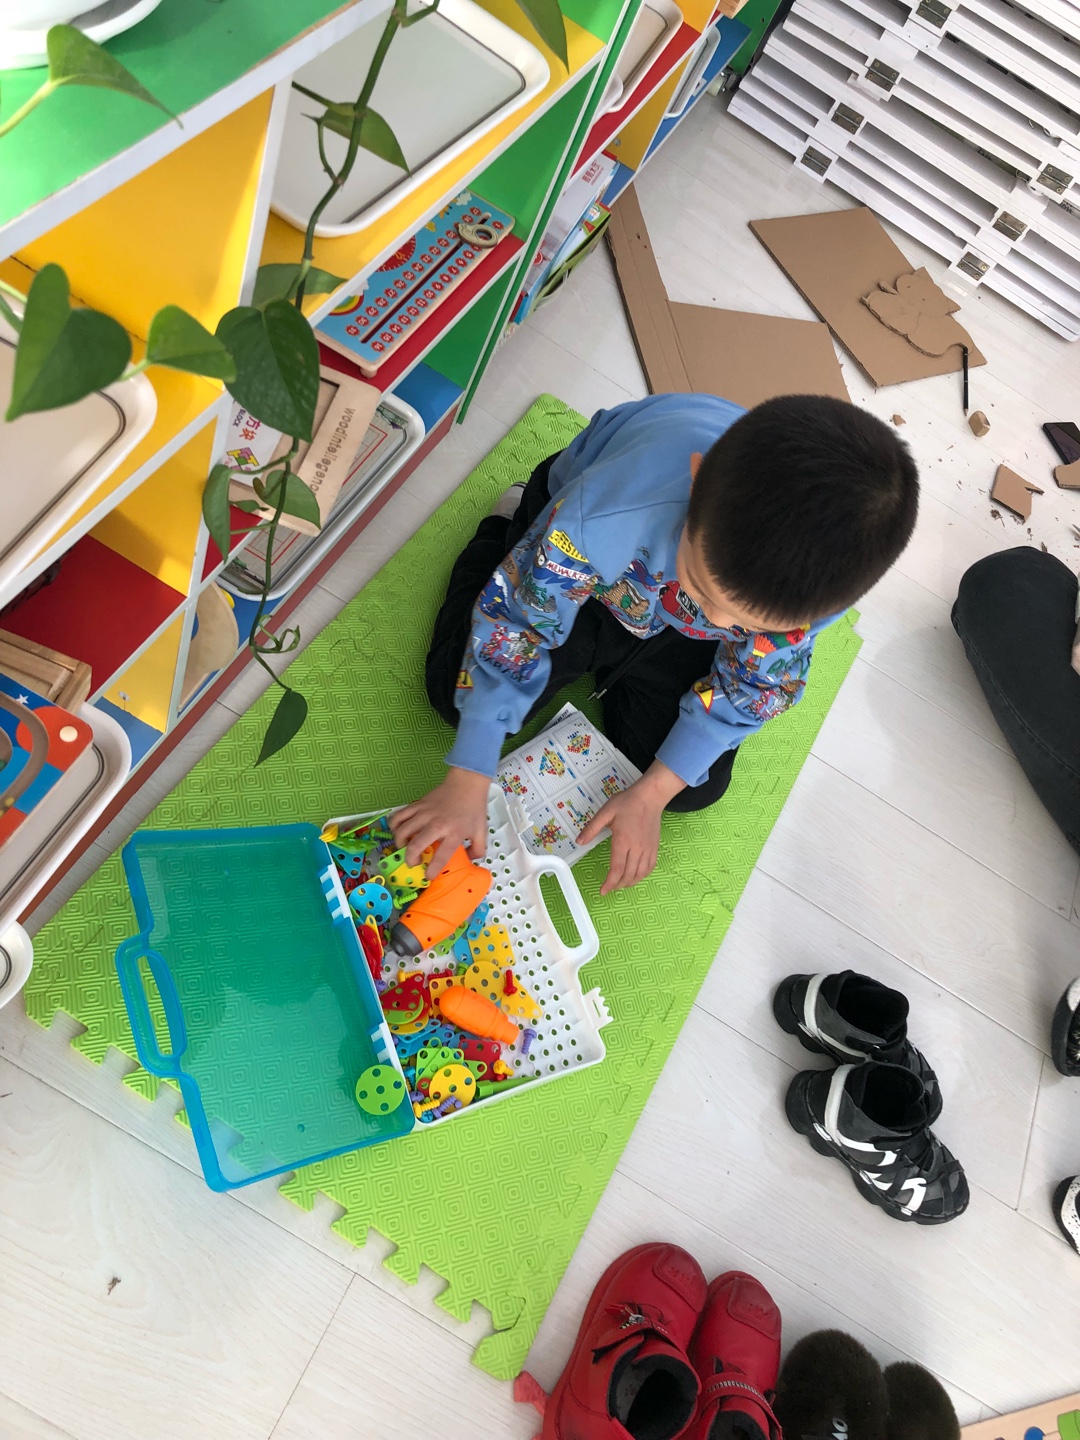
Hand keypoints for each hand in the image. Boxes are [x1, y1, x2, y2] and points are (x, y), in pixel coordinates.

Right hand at [391, 767, 490, 878]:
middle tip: (414, 862)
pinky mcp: (417, 805)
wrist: (466, 783)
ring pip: (402, 831)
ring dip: (400, 843)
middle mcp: (437, 825)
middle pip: (415, 846)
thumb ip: (478, 849)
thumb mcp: (481, 831)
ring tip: (406, 846)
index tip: (428, 876)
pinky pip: (398, 816)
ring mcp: (424, 814)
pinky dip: (394, 825)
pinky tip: (399, 830)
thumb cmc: (473, 808)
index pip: (441, 857)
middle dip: (410, 859)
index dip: (432, 870)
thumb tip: (468, 860)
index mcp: (454, 833)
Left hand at [576, 761, 685, 894]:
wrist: (650, 796)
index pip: (617, 868)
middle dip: (617, 885)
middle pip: (628, 875)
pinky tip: (635, 876)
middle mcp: (637, 848)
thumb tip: (579, 841)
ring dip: (629, 883)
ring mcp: (648, 849)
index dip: (610, 883)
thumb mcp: (606, 812)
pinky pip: (649, 867)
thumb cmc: (627, 803)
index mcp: (623, 840)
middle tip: (608, 888)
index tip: (603, 891)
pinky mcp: (654, 847)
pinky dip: (642, 876)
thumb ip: (592, 828)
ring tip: (619, 884)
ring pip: (640, 874)